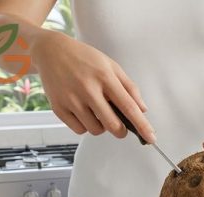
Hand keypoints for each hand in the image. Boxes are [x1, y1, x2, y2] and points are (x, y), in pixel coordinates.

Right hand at [30, 31, 154, 142]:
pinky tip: (84, 112)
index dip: (142, 125)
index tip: (151, 139)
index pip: (129, 107)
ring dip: (101, 127)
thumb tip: (142, 110)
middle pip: (113, 125)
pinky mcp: (58, 107)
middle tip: (120, 125)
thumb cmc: (86, 59)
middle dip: (121, 131)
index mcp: (105, 77)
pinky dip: (85, 126)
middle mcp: (87, 89)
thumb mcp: (112, 66)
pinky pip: (79, 130)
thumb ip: (129, 88)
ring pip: (96, 130)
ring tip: (97, 111)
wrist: (52, 51)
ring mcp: (71, 99)